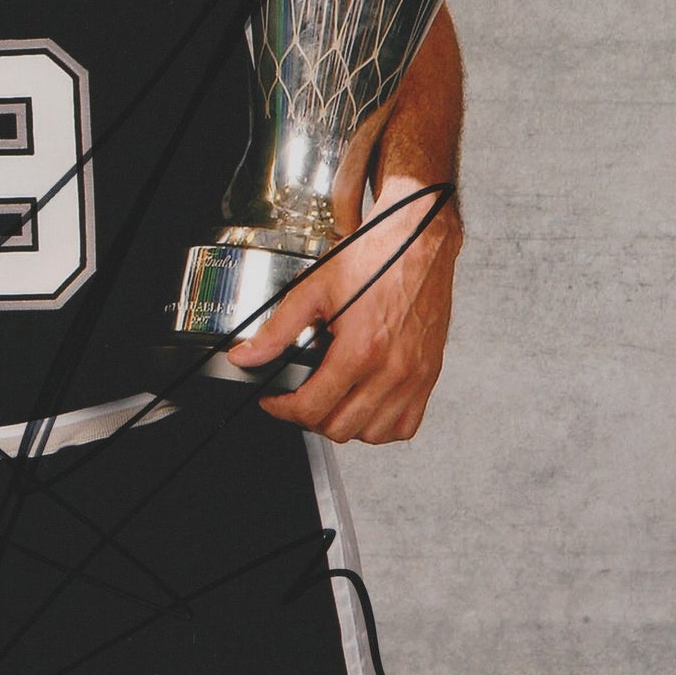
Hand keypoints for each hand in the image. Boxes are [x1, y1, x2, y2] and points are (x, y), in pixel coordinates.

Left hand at [227, 177, 462, 443]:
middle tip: (298, 397)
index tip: (274, 399)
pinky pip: (406, 424)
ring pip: (374, 434)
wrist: (418, 241)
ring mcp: (415, 377)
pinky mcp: (429, 375)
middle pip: (341, 428)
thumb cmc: (374, 258)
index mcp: (360, 351)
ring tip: (331, 399)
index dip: (282, 408)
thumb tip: (246, 356)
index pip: (312, 408)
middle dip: (310, 417)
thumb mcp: (314, 289)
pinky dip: (383, 424)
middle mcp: (392, 371)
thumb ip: (277, 330)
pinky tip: (365, 402)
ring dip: (347, 424)